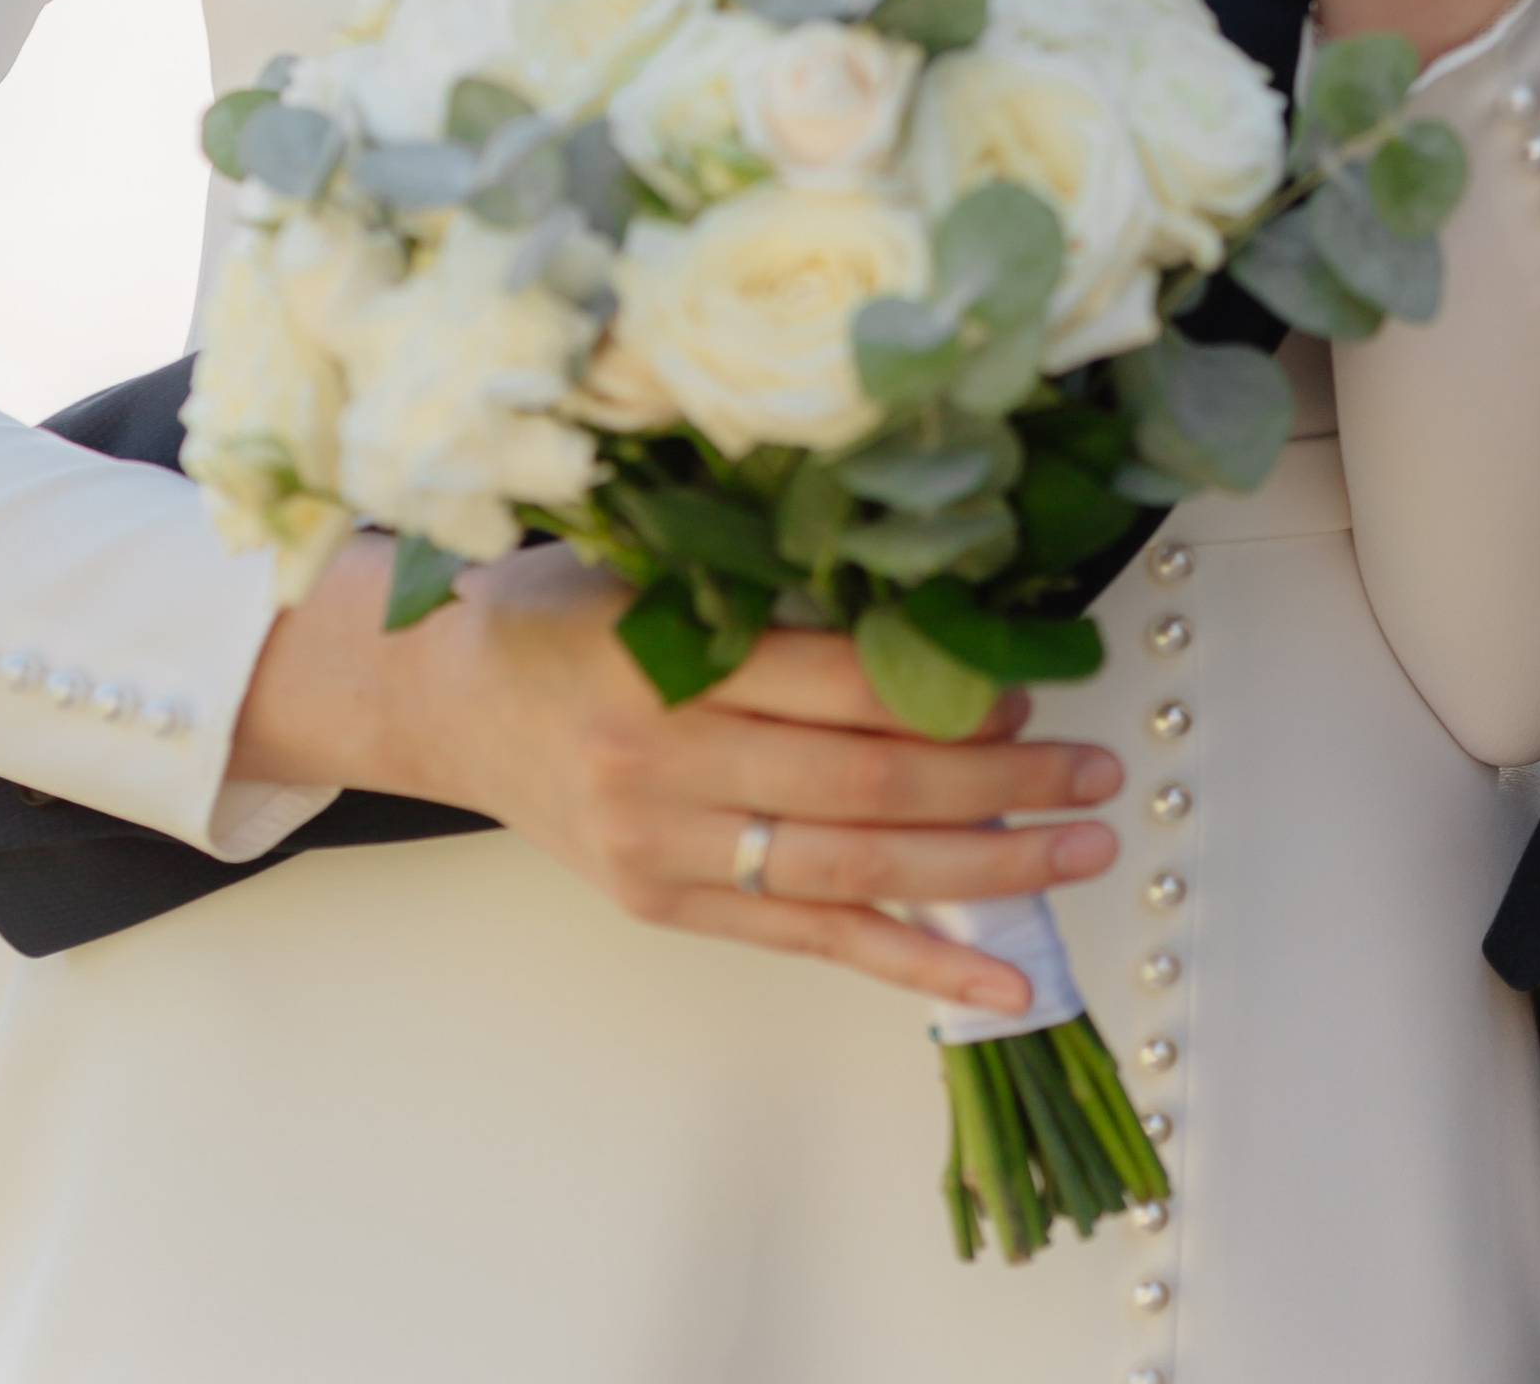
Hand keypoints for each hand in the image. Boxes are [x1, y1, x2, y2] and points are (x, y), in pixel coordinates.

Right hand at [232, 537, 1120, 1016]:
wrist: (445, 696)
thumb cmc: (563, 609)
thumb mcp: (654, 565)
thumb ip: (772, 590)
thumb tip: (940, 610)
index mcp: (660, 658)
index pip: (833, 686)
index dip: (940, 696)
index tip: (1027, 689)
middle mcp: (661, 764)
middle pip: (859, 789)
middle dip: (996, 786)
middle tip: (1093, 769)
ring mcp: (665, 849)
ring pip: (851, 873)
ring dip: (983, 868)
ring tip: (1082, 846)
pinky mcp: (671, 906)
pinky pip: (813, 940)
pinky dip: (916, 961)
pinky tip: (1001, 975)